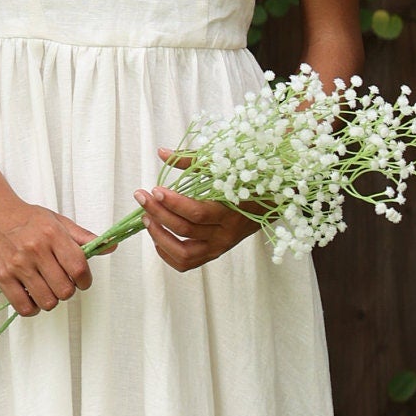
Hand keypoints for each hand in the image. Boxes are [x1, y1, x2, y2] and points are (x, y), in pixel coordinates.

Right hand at [0, 195, 98, 316]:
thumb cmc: (28, 219)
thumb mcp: (58, 222)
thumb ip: (84, 237)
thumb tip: (111, 246)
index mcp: (53, 235)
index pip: (79, 268)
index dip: (85, 281)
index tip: (82, 281)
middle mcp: (36, 250)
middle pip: (65, 290)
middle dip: (68, 291)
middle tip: (62, 283)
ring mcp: (18, 265)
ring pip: (47, 301)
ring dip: (51, 300)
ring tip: (47, 289)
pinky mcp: (2, 277)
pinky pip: (24, 307)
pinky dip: (32, 308)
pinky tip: (32, 297)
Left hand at [135, 149, 260, 273]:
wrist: (273, 204)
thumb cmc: (248, 182)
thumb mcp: (225, 168)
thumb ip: (192, 161)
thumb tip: (162, 153)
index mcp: (231, 212)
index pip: (196, 213)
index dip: (173, 203)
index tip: (155, 189)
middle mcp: (225, 234)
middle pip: (185, 230)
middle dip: (158, 213)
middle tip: (142, 197)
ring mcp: (220, 248)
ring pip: (183, 253)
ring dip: (159, 236)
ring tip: (146, 218)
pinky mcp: (214, 254)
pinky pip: (186, 263)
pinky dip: (167, 253)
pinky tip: (157, 237)